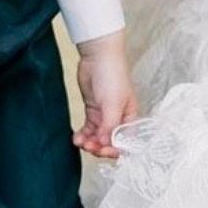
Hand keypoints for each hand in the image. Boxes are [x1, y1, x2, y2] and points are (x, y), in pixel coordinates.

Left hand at [73, 34, 138, 158]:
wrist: (97, 56)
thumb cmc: (112, 74)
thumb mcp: (113, 103)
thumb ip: (109, 125)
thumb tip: (104, 143)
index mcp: (129, 118)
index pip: (125, 142)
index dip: (114, 150)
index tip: (102, 150)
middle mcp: (118, 119)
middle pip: (110, 142)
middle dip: (99, 147)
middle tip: (89, 146)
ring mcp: (104, 115)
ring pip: (98, 137)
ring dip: (89, 143)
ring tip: (81, 142)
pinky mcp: (93, 111)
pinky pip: (88, 129)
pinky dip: (83, 136)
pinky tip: (77, 138)